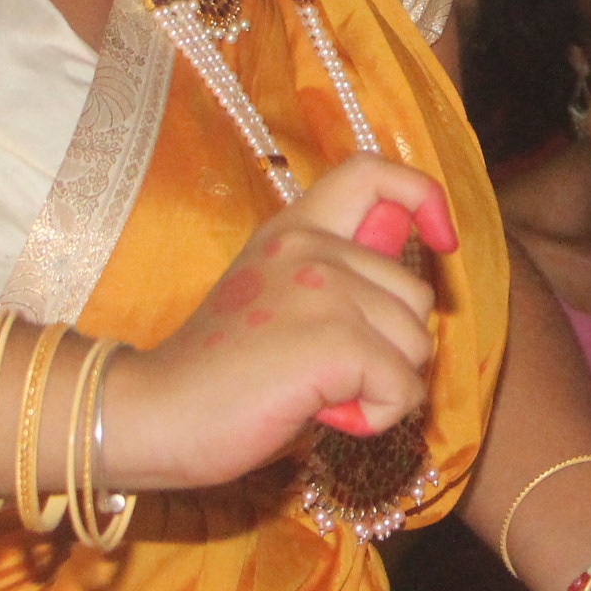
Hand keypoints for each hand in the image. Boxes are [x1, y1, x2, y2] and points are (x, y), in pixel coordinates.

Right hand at [110, 156, 455, 492]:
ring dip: (383, 385)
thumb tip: (409, 283)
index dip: (422, 197)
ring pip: (416, 345)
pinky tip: (323, 417)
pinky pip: (402, 389)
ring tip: (319, 396)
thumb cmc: (214, 374)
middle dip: (394, 345)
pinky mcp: (335, 344)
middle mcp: (312, 248)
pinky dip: (377, 417)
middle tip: (332, 375)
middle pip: (416, 292)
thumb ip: (335, 279)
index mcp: (293, 229)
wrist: (148, 415)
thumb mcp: (274, 299)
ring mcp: (325, 291)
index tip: (441, 238)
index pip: (371, 173)